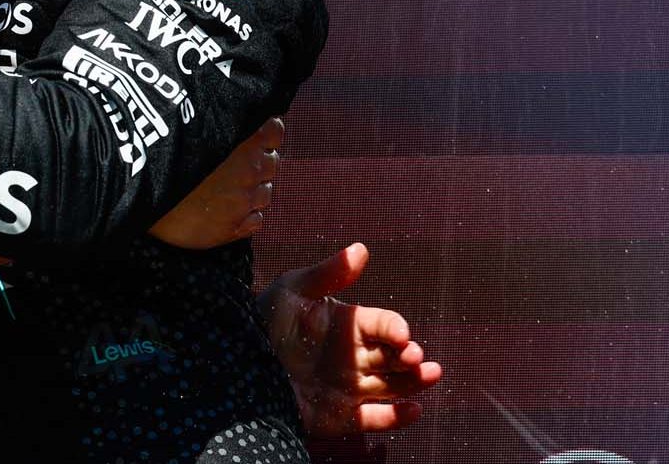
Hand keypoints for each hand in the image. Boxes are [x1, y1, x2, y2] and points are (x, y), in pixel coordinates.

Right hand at [149, 118, 281, 248]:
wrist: (133, 189)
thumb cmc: (158, 152)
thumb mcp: (191, 123)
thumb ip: (220, 119)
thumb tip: (234, 117)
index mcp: (243, 137)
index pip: (275, 130)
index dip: (263, 135)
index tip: (248, 139)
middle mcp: (249, 168)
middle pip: (270, 164)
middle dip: (255, 164)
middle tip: (226, 166)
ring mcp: (243, 200)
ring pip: (264, 194)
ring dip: (249, 191)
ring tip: (220, 190)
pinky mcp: (233, 227)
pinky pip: (255, 220)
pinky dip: (245, 216)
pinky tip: (222, 210)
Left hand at [260, 243, 441, 438]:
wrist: (236, 365)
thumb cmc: (263, 322)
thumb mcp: (292, 291)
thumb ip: (328, 273)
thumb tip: (361, 249)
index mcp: (347, 325)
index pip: (383, 325)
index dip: (395, 329)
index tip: (402, 334)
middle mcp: (353, 356)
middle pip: (393, 357)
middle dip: (410, 356)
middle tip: (416, 358)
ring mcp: (348, 387)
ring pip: (391, 386)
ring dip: (413, 382)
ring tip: (431, 375)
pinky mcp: (340, 416)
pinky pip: (374, 419)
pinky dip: (396, 417)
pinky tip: (414, 410)